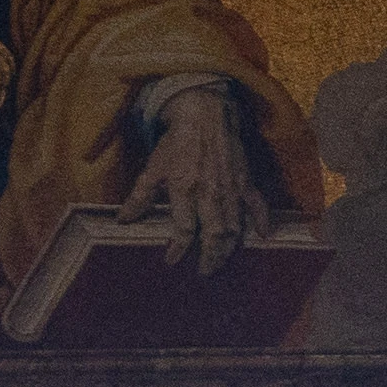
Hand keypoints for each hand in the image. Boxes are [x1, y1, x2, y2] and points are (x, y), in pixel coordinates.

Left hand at [127, 88, 263, 269]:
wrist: (204, 113)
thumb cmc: (176, 142)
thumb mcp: (153, 168)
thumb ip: (139, 197)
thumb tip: (123, 220)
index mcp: (185, 189)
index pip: (184, 229)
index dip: (178, 249)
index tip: (171, 261)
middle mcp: (210, 193)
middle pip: (214, 235)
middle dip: (210, 258)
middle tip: (204, 272)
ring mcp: (231, 188)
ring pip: (234, 227)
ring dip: (229, 249)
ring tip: (222, 262)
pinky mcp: (245, 181)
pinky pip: (257, 205)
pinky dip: (261, 221)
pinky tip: (263, 235)